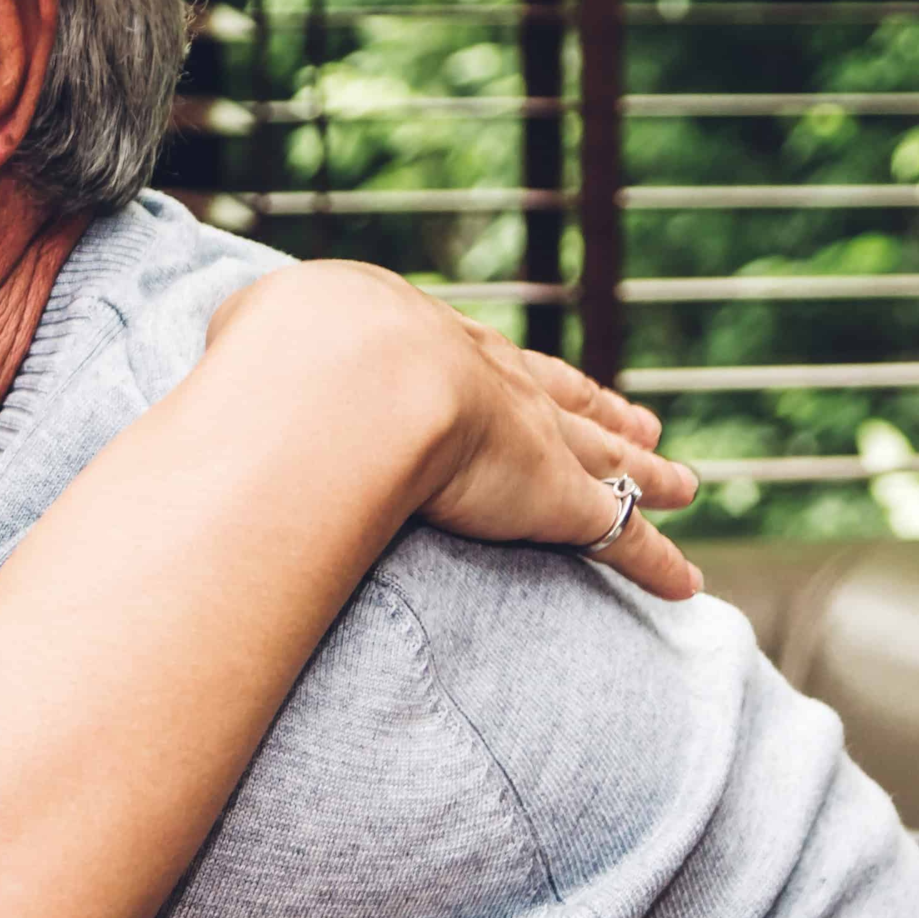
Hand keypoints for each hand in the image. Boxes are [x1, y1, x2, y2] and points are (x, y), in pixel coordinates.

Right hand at [214, 263, 702, 601]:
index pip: (490, 363)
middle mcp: (497, 387)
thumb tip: (230, 360)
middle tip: (645, 425)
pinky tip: (688, 584)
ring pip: (609, 463)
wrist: (348, 377)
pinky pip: (621, 538)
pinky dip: (657, 563)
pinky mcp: (557, 503)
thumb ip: (260, 347)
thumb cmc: (290, 351)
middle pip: (566, 404)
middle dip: (604, 416)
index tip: (543, 382)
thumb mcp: (265, 334)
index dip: (518, 376)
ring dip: (648, 476)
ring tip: (685, 484)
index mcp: (430, 345)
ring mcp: (534, 442)